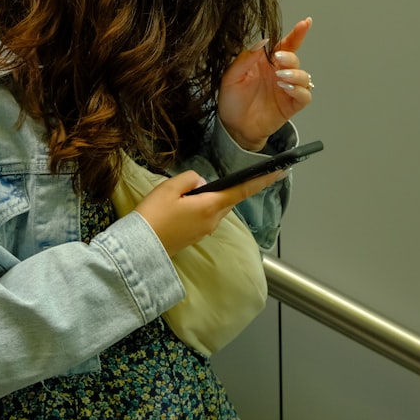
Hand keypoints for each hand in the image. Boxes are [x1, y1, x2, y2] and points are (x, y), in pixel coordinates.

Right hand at [134, 169, 287, 256]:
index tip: (279, 172)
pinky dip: (202, 207)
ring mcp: (204, 231)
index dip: (262, 181)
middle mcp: (212, 221)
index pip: (242, 190)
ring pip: (215, 208)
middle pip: (228, 199)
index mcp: (210, 207)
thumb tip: (202, 182)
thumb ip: (190, 178)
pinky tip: (185, 204)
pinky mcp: (194, 237)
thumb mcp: (169, 188)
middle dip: (229, 188)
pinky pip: (205, 217)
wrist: (139, 248)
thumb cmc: (153, 216)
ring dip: (212, 198)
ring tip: (190, 191)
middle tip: (224, 177)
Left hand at [217, 17, 313, 150]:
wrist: (233, 128)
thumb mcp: (231, 77)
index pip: (284, 45)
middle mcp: (279, 74)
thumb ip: (245, 59)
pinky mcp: (291, 105)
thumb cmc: (232, 101)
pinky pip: (305, 95)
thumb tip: (263, 41)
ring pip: (304, 76)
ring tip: (281, 77)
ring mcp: (287, 89)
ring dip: (295, 73)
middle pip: (294, 59)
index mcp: (265, 63)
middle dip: (290, 57)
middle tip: (278, 60)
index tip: (305, 23)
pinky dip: (299, 90)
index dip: (296, 34)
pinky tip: (286, 88)